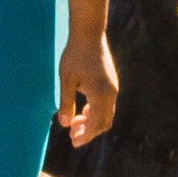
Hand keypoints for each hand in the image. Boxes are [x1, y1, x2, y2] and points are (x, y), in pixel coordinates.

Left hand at [57, 29, 117, 146]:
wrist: (89, 34)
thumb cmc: (75, 55)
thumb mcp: (67, 80)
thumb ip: (66, 102)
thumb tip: (64, 124)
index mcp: (101, 94)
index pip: (96, 124)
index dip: (85, 136)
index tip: (73, 142)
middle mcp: (111, 93)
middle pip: (104, 122)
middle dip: (89, 132)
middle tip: (73, 137)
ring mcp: (113, 88)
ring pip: (106, 114)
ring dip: (92, 122)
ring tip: (74, 125)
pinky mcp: (111, 83)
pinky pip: (106, 104)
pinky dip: (95, 112)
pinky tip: (82, 112)